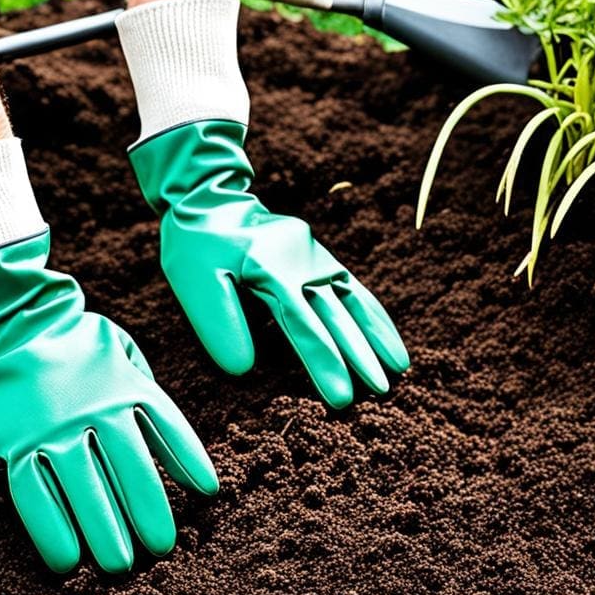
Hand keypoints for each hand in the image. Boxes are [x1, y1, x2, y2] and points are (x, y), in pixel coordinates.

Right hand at [0, 229, 217, 572]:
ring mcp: (54, 428)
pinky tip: (66, 560)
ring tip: (120, 565)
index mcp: (126, 386)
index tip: (207, 493)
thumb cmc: (74, 342)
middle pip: (131, 474)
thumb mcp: (122, 352)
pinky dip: (51, 532)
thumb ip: (146, 395)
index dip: (190, 462)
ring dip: (106, 535)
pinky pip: (35, 496)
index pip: (168, 429)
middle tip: (160, 549)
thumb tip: (173, 452)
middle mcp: (94, 410)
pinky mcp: (18, 443)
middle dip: (149, 517)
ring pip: (86, 492)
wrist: (10, 319)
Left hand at [129, 119, 409, 407]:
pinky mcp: (318, 254)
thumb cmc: (195, 245)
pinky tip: (386, 334)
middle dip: (359, 356)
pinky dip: (371, 311)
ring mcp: (313, 255)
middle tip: (382, 394)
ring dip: (376, 333)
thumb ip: (220, 322)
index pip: (302, 325)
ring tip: (400, 368)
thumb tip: (245, 371)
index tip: (341, 398)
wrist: (207, 196)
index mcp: (269, 269)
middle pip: (335, 314)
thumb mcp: (194, 281)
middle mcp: (300, 261)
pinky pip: (351, 286)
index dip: (324, 362)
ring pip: (352, 298)